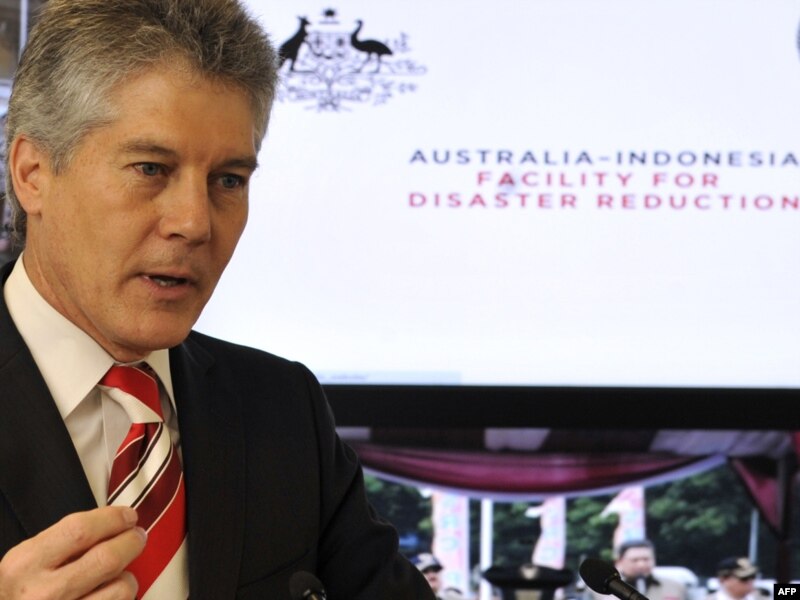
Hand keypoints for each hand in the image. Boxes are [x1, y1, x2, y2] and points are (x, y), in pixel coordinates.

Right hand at [0, 506, 145, 598]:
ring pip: (121, 588)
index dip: (112, 519)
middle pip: (107, 559)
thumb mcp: (28, 558)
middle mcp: (43, 592)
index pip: (80, 531)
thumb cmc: (20, 589)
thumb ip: (64, 540)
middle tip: (137, 535)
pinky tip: (109, 591)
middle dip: (131, 541)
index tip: (128, 515)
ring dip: (127, 575)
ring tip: (119, 571)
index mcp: (26, 564)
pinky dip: (120, 595)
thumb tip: (113, 523)